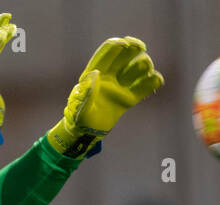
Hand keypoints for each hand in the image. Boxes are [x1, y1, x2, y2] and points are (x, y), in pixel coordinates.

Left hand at [47, 37, 163, 157]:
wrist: (85, 134)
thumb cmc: (77, 119)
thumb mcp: (78, 107)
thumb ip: (86, 92)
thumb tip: (96, 74)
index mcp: (94, 74)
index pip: (107, 52)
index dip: (117, 45)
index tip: (126, 44)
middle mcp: (110, 77)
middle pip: (126, 54)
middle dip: (135, 48)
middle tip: (140, 48)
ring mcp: (121, 87)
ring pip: (138, 67)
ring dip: (144, 64)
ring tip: (144, 70)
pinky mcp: (130, 99)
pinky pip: (146, 86)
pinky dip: (154, 81)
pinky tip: (155, 81)